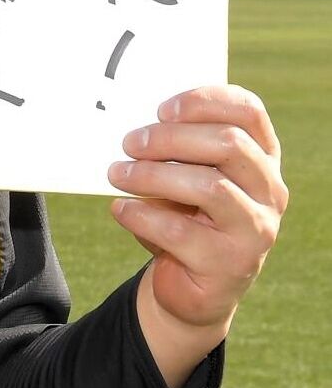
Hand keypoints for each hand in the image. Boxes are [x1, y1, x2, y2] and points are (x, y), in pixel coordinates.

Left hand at [108, 85, 288, 387]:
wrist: (193, 285)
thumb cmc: (186, 216)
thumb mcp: (186, 176)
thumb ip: (175, 149)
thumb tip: (134, 128)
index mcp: (262, 159)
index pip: (249, 113)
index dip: (204, 102)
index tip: (162, 109)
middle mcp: (269, 192)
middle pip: (229, 144)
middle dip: (170, 138)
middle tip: (129, 143)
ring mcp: (255, 230)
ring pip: (209, 186)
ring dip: (152, 175)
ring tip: (117, 174)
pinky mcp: (230, 264)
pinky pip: (180, 230)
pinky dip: (141, 214)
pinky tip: (120, 209)